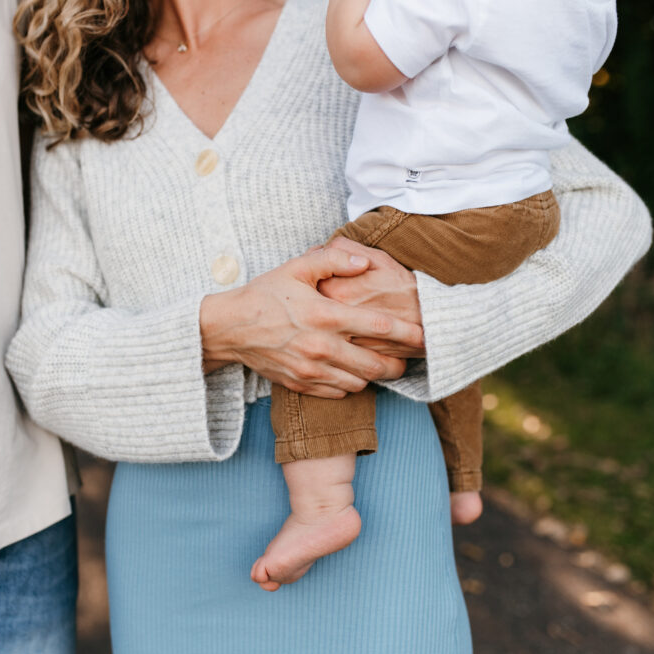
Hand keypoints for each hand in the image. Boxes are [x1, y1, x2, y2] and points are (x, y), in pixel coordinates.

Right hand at [200, 246, 422, 397]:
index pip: (378, 325)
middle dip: (398, 364)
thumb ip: (333, 261)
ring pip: (359, 382)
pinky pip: (338, 392)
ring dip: (375, 376)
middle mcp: (321, 346)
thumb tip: (366, 263)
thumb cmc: (265, 294)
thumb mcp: (296, 268)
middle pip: (375, 364)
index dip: (407, 332)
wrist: (229, 328)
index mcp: (325, 315)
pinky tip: (353, 373)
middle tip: (408, 359)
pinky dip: (351, 385)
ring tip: (381, 365)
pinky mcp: (301, 384)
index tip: (424, 335)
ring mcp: (311, 369)